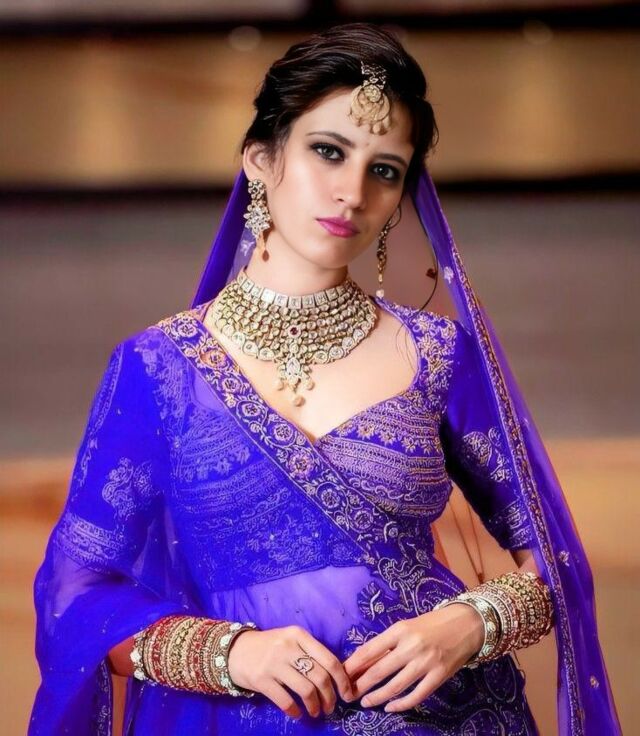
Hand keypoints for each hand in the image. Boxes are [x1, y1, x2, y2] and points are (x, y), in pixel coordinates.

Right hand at [227, 625, 355, 719]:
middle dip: (330, 697)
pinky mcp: (262, 679)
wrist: (236, 650)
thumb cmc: (270, 646)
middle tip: (330, 708)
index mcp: (299, 635)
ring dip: (315, 706)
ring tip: (315, 712)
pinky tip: (297, 714)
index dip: (342, 680)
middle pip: (320, 677)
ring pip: (306, 690)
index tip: (347, 694)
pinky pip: (286, 701)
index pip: (329, 659)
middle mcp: (288, 647)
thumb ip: (310, 652)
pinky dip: (295, 711)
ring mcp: (274, 663)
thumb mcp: (290, 640)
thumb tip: (337, 676)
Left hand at [342, 603, 483, 712]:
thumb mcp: (407, 626)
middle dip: (361, 685)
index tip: (341, 675)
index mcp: (400, 629)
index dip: (353, 665)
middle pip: (379, 670)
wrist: (466, 623)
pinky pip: (416, 695)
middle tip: (348, 694)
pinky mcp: (439, 676)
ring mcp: (426, 662)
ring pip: (395, 686)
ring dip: (377, 697)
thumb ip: (389, 643)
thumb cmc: (432, 624)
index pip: (370, 650)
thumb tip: (364, 661)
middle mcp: (411, 646)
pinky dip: (401, 704)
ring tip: (365, 703)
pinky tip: (390, 707)